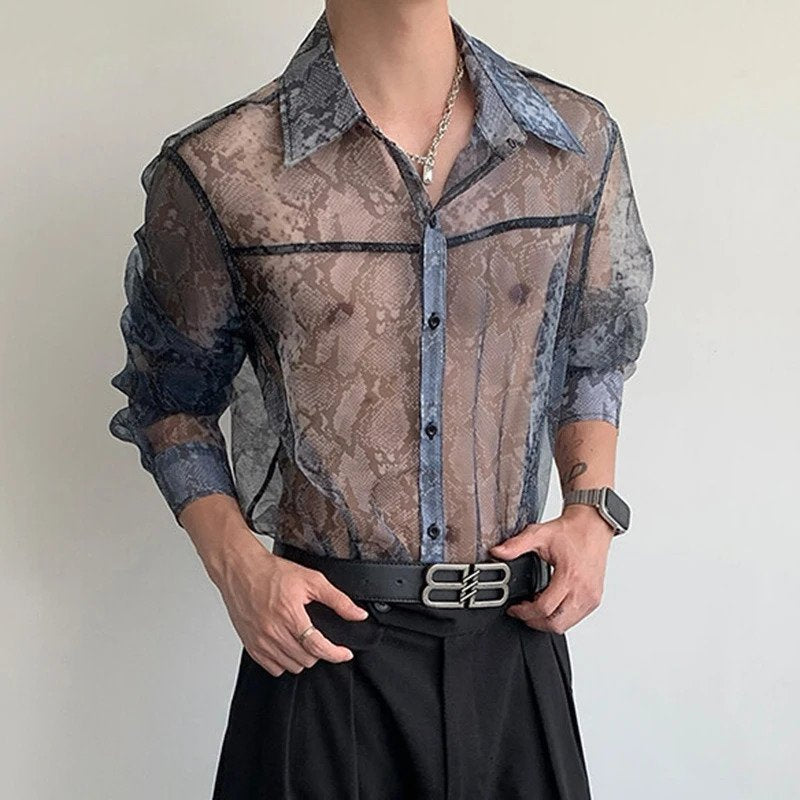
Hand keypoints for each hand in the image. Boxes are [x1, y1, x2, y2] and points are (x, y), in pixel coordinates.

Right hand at [205, 534, 369, 676]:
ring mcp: (260, 641)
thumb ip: (338, 599)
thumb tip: (358, 614)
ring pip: (291, 666)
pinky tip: (287, 646)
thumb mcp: (312, 580)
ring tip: (303, 640)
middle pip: (306, 659)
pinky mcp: (251, 646)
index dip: (335, 654)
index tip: (344, 654)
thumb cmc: (272, 572)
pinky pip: (273, 668)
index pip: (317, 646)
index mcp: (290, 615)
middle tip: (319, 637)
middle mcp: (273, 631)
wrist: (241, 570)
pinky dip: (284, 661)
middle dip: (319, 651)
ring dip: (303, 657)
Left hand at [488, 504, 614, 632]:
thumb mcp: (539, 534)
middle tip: (522, 611)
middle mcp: (583, 591)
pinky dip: (560, 616)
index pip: (545, 608)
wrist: (593, 527)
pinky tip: (550, 602)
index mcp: (570, 576)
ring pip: (565, 625)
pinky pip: (575, 619)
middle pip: (555, 624)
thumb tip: (497, 552)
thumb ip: (516, 545)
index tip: (514, 608)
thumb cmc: (572, 531)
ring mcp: (591, 597)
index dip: (525, 613)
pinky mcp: (594, 599)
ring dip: (547, 621)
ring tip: (535, 606)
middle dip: (534, 621)